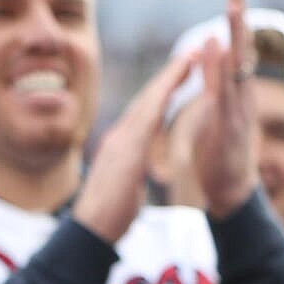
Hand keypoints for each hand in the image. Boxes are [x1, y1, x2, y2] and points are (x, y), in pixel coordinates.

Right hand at [72, 53, 201, 244]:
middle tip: (192, 53)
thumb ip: (130, 168)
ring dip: (169, 77)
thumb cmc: (108, 216)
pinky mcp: (126, 149)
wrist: (90, 230)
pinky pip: (148, 117)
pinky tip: (173, 84)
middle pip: (148, 98)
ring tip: (189, 58)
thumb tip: (132, 165)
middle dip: (171, 74)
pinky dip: (161, 98)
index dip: (165, 90)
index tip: (183, 73)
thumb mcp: (125, 185)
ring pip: (148, 100)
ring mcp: (121, 140)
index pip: (148, 111)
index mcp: (123, 145)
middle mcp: (120, 136)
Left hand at [186, 0, 262, 216]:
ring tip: (233, 9)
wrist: (231, 194)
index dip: (235, 26)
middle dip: (239, 21)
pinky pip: (223, 94)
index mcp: (237, 95)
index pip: (236, 54)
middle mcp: (241, 99)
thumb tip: (216, 64)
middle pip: (241, 53)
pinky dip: (220, 70)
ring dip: (234, 38)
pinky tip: (217, 48)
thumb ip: (220, 90)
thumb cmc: (224, 156)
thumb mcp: (221, 117)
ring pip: (236, 69)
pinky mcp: (228, 128)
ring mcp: (237, 113)